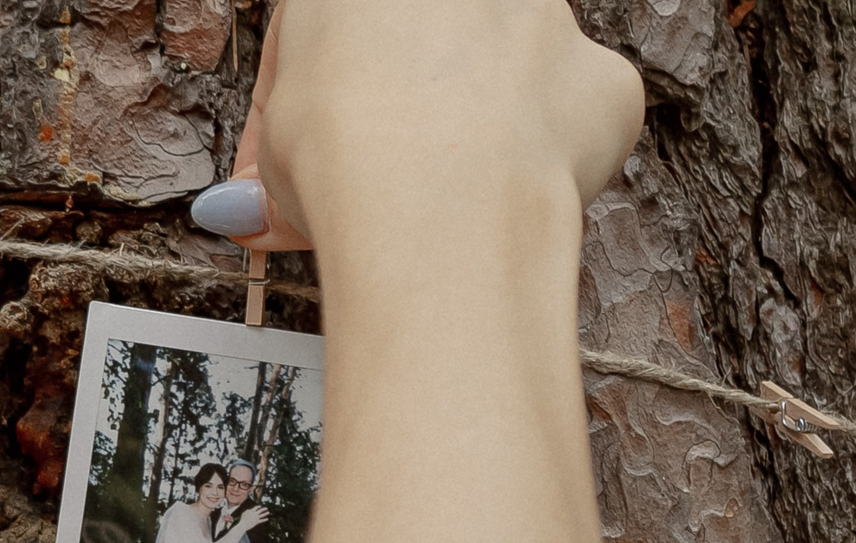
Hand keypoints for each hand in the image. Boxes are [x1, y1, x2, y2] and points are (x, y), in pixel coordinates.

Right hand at [195, 0, 641, 255]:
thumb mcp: (277, 151)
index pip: (336, 32)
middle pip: (434, 50)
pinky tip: (512, 201)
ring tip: (446, 206)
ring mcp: (544, 20)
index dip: (316, 107)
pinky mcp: (604, 82)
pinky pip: (578, 123)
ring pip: (511, 76)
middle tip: (376, 186)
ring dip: (483, 130)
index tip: (305, 163)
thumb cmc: (348, 158)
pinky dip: (551, 163)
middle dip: (408, 114)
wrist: (434, 204)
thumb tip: (251, 210)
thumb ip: (275, 162)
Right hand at [242, 504, 271, 528]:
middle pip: (260, 510)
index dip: (258, 507)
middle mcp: (255, 514)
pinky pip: (262, 520)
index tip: (260, 506)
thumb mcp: (244, 514)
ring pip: (262, 515)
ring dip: (265, 513)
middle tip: (267, 508)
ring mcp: (256, 518)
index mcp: (251, 511)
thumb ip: (247, 511)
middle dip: (264, 509)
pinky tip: (267, 519)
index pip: (256, 508)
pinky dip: (265, 519)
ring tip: (268, 512)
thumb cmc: (243, 519)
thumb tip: (250, 510)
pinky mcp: (257, 522)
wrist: (243, 525)